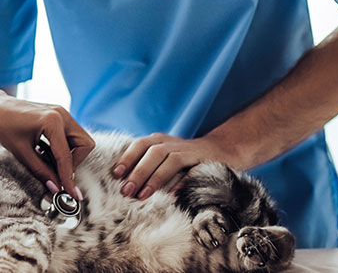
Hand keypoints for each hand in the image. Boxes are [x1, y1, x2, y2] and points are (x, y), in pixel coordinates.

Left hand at [0, 90, 94, 198]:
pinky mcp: (59, 115)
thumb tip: (55, 188)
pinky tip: (47, 153)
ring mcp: (61, 113)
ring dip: (70, 155)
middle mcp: (61, 114)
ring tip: (49, 162)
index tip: (72, 194)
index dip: (68, 178)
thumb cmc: (3, 125)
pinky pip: (71, 135)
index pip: (66, 156)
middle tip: (59, 173)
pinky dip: (64, 148)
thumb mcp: (21, 152)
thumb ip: (41, 171)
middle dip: (75, 162)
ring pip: (80, 140)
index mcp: (52, 121)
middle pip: (84, 145)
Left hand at [112, 133, 241, 199]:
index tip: (116, 175)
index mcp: (160, 140)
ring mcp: (190, 151)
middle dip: (138, 172)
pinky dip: (181, 183)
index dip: (127, 158)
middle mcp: (173, 143)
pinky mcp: (205, 162)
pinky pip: (192, 172)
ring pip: (170, 160)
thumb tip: (124, 184)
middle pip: (153, 152)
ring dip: (155, 178)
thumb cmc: (185, 158)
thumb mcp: (164, 156)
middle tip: (127, 191)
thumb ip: (147, 165)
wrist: (222, 150)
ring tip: (143, 195)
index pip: (140, 144)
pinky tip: (171, 196)